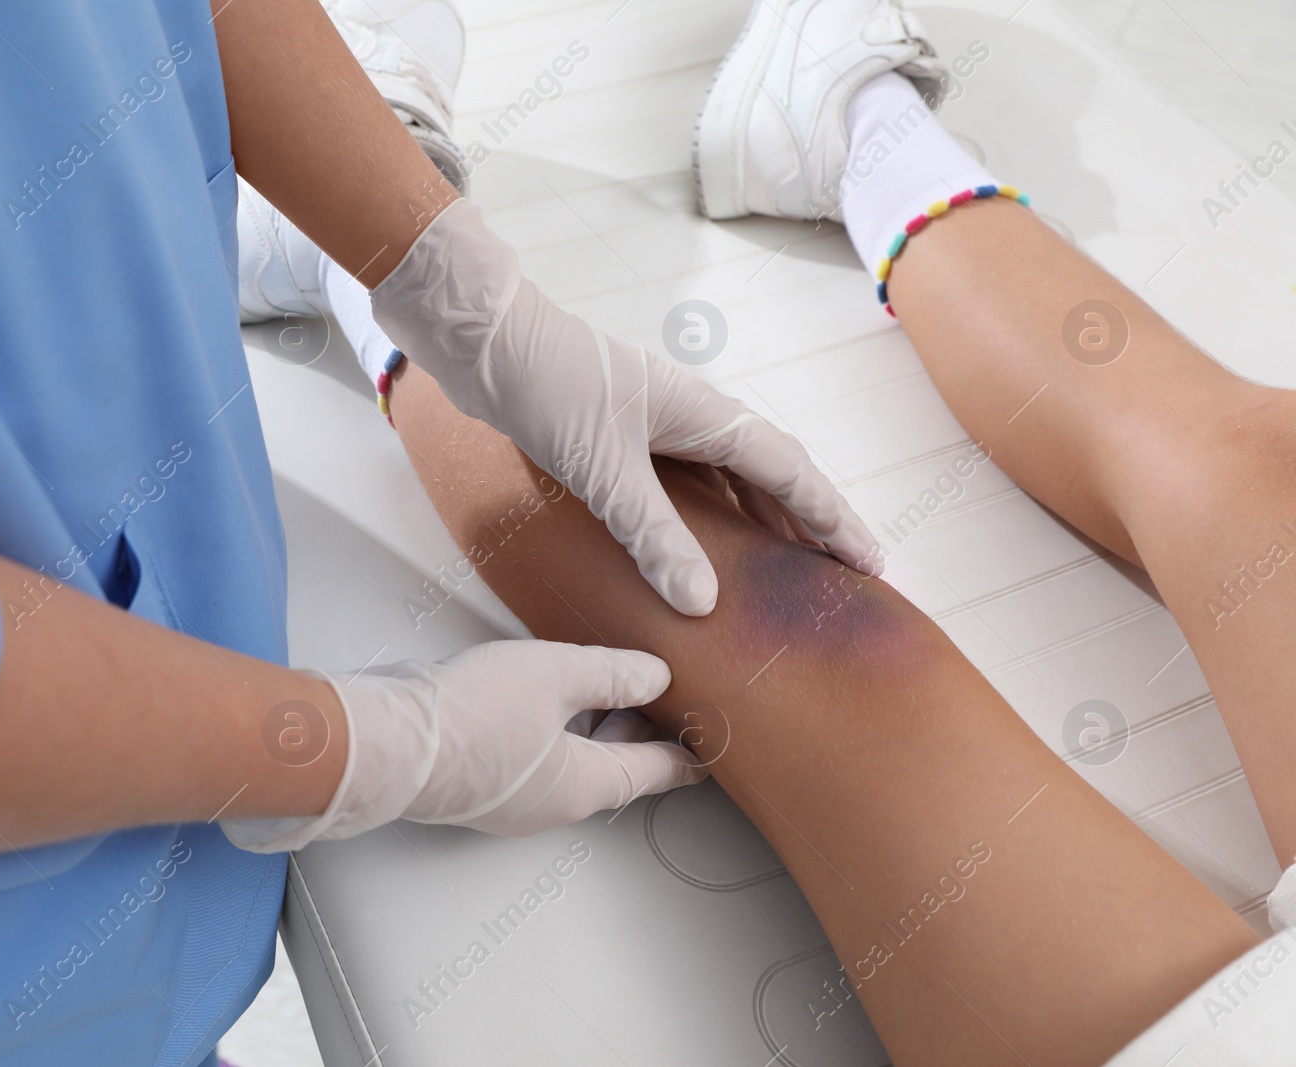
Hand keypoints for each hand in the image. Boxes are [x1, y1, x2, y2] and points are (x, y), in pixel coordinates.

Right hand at [219, 641, 704, 850]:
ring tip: (608, 688)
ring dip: (595, 729)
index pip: (653, 772)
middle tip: (663, 702)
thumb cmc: (468, 717)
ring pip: (570, 763)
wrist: (386, 744)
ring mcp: (510, 800)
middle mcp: (551, 804)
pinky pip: (534, 760)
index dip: (685, 755)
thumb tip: (654, 677)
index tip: (708, 750)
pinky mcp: (476, 784)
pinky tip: (545, 696)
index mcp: (584, 786)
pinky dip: (555, 731)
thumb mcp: (556, 675)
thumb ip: (612, 673)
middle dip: (639, 734)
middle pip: (612, 769)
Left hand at [370, 199, 882, 615]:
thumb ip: (653, 535)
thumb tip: (704, 602)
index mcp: (705, 415)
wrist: (484, 340)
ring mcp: (660, 424)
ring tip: (789, 573)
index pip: (790, 474)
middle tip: (844, 577)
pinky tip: (706, 549)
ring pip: (731, 480)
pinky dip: (711, 517)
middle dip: (811, 525)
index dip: (833, 521)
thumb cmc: (545, 387)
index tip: (872, 563)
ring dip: (763, 523)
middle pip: (772, 475)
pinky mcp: (625, 436)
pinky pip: (691, 482)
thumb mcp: (604, 470)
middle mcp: (693, 416)